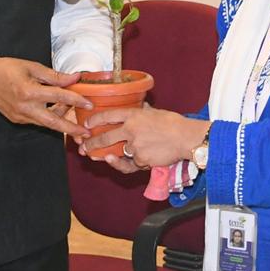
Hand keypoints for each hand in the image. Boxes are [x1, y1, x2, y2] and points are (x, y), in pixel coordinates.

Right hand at [0, 57, 90, 135]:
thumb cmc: (6, 69)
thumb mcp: (32, 67)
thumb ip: (55, 75)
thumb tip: (74, 78)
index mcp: (29, 92)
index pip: (59, 97)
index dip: (76, 99)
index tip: (88, 103)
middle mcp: (25, 108)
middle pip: (53, 122)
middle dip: (71, 129)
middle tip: (86, 133)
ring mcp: (21, 116)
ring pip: (46, 122)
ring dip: (60, 119)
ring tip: (70, 109)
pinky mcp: (18, 119)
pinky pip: (37, 120)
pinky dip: (48, 116)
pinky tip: (54, 108)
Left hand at [82, 106, 207, 168]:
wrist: (186, 138)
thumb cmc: (174, 124)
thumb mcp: (156, 112)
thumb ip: (145, 111)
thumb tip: (142, 106)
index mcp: (134, 115)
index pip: (108, 115)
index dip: (95, 120)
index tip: (86, 124)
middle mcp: (131, 130)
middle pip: (105, 137)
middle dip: (92, 143)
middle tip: (84, 146)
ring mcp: (135, 146)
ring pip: (118, 152)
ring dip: (107, 156)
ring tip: (98, 157)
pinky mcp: (141, 160)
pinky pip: (130, 164)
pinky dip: (127, 163)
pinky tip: (113, 161)